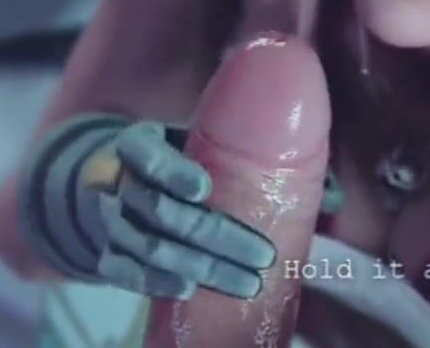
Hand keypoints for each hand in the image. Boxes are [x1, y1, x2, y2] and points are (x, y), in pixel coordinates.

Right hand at [76, 121, 278, 299]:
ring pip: (150, 247)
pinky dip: (157, 283)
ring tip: (247, 282)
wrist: (123, 182)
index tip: (204, 189)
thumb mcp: (201, 139)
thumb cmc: (180, 156)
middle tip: (264, 254)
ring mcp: (108, 220)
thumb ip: (245, 149)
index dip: (171, 173)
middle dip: (215, 236)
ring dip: (201, 267)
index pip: (146, 155)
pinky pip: (125, 273)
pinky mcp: (108, 253)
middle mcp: (116, 180)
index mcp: (136, 143)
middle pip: (160, 210)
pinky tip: (190, 290)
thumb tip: (321, 183)